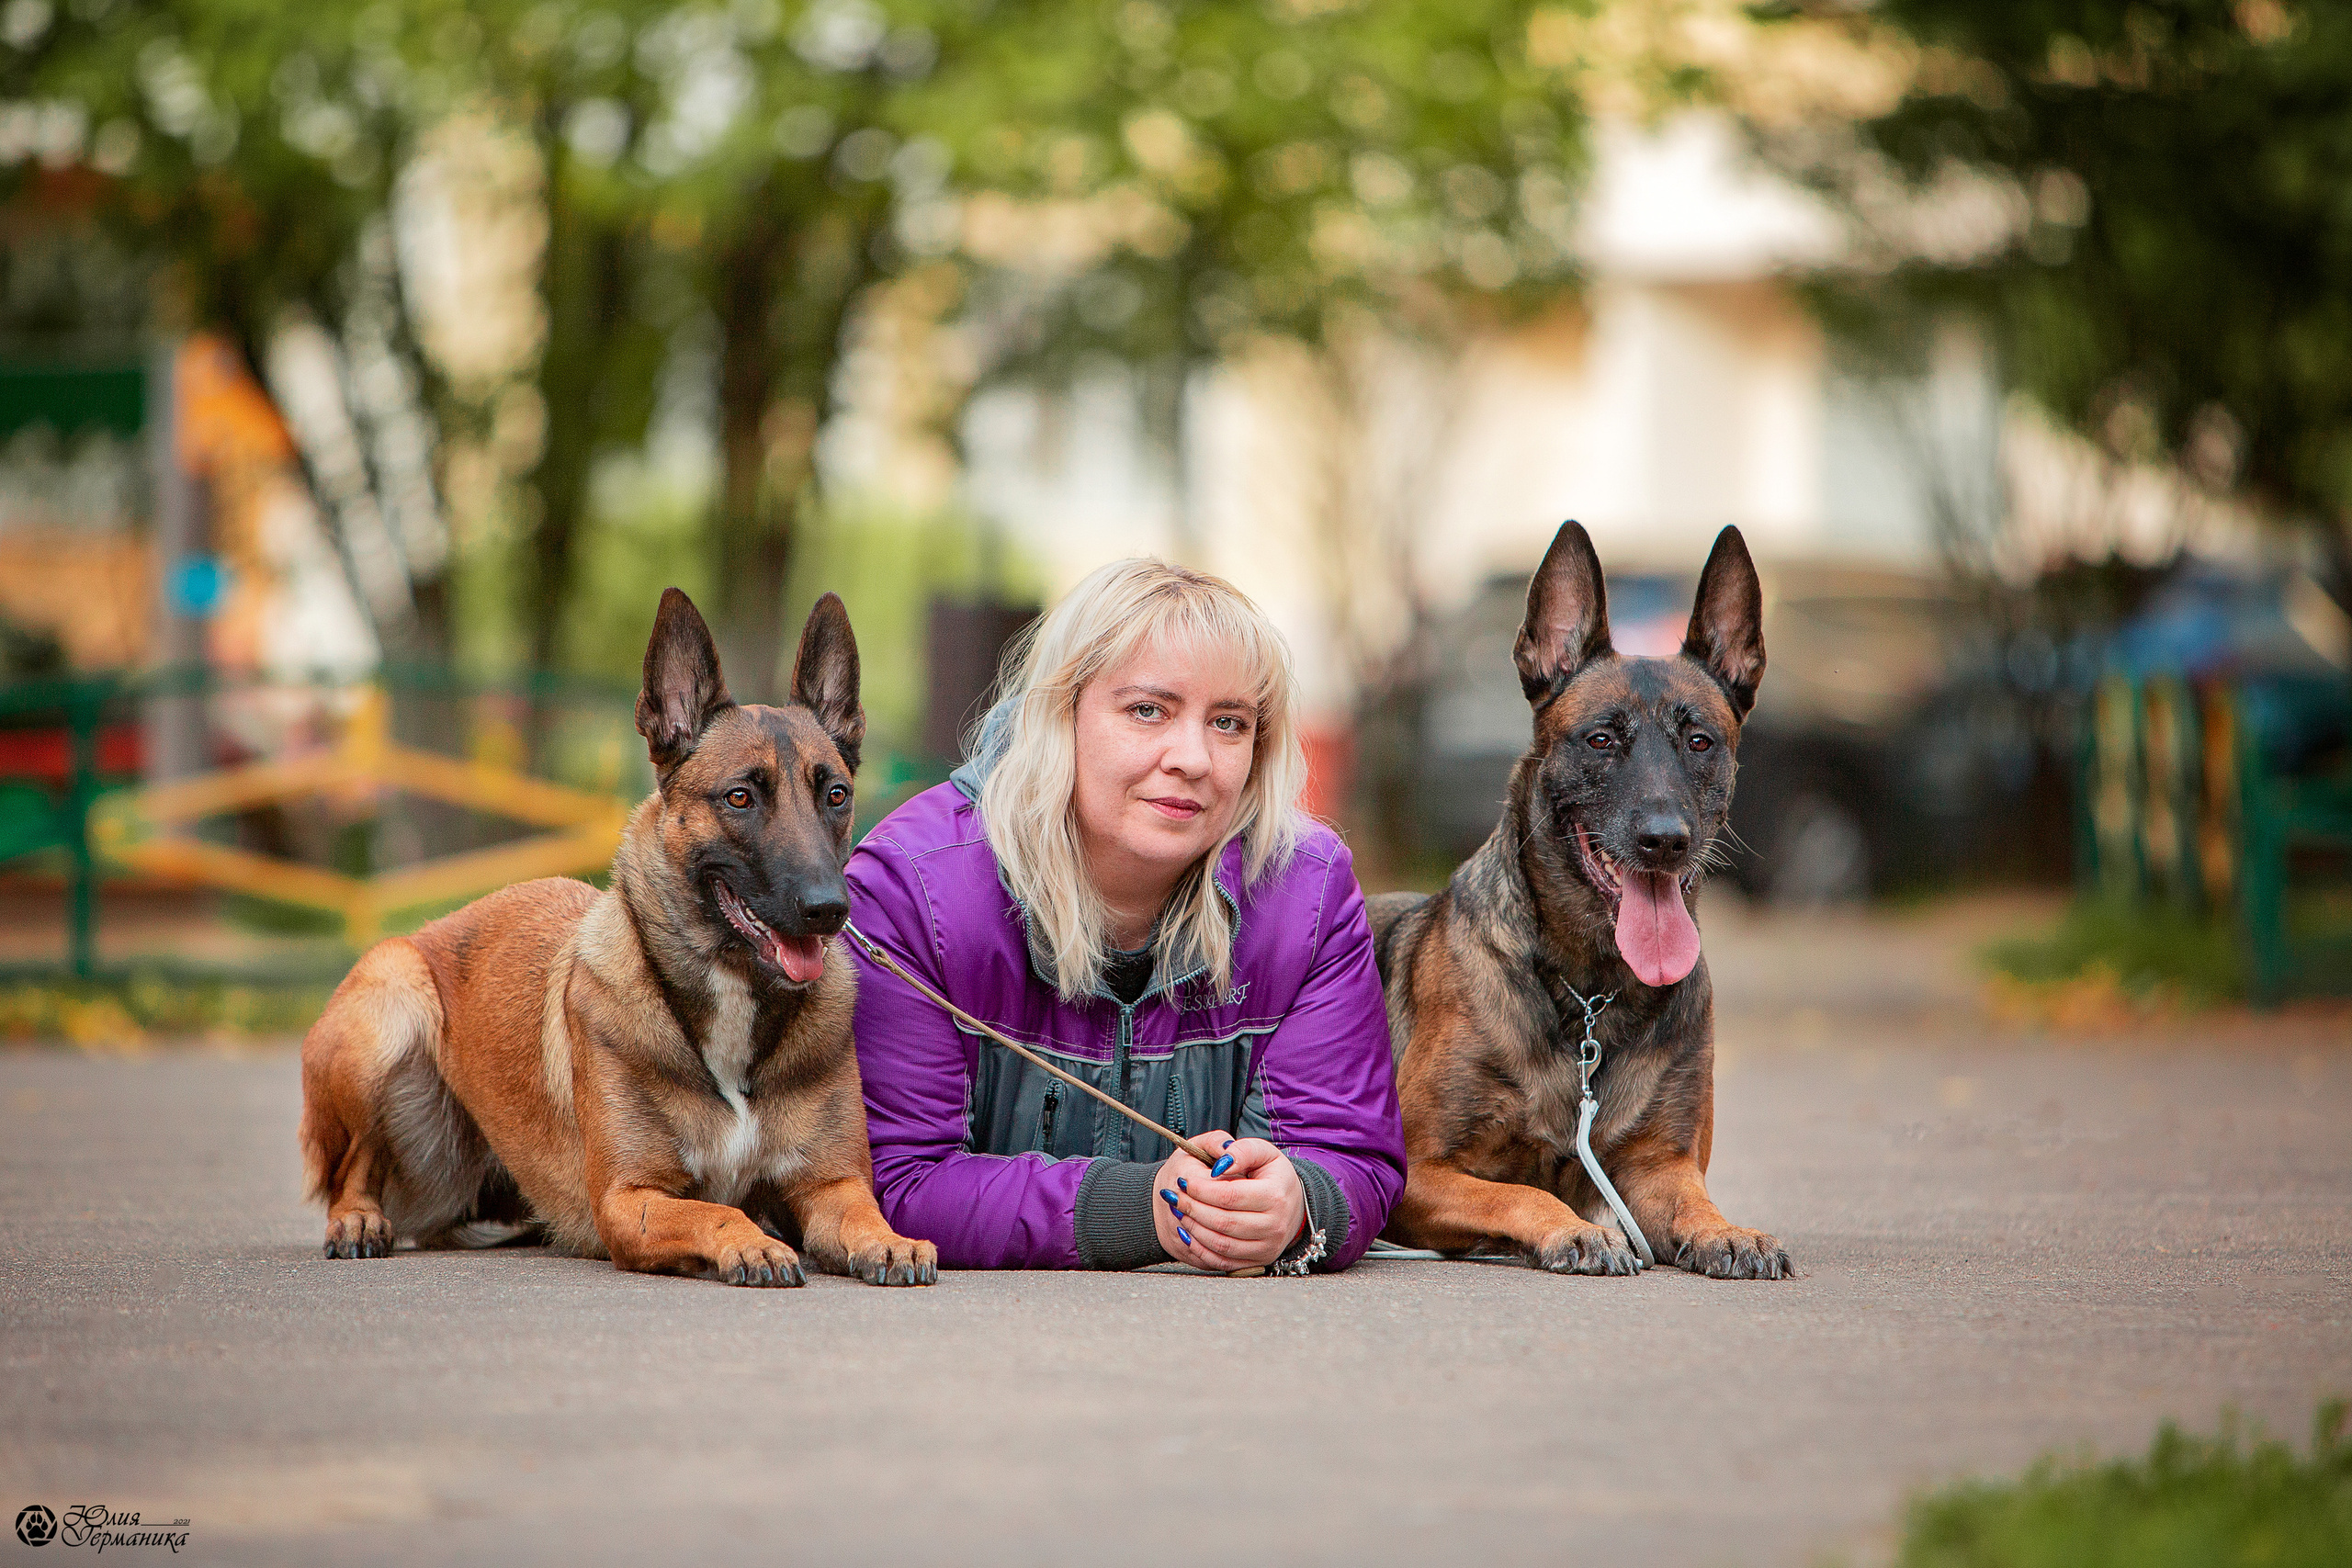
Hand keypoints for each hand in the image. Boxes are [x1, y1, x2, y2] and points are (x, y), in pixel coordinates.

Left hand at [1152, 1130, 1305, 1270]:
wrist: (1293, 1205)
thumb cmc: (1273, 1175)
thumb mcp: (1263, 1152)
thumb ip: (1242, 1150)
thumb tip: (1220, 1163)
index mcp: (1275, 1196)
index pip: (1230, 1195)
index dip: (1201, 1189)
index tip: (1183, 1180)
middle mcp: (1274, 1226)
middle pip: (1223, 1221)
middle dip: (1192, 1208)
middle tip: (1173, 1196)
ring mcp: (1267, 1247)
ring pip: (1220, 1244)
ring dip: (1193, 1228)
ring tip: (1179, 1211)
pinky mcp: (1258, 1261)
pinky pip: (1223, 1261)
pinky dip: (1200, 1248)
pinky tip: (1187, 1232)